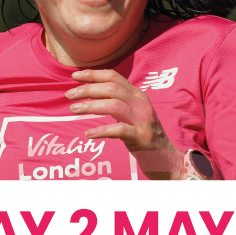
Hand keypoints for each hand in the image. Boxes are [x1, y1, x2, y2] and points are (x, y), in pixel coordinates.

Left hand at [66, 69, 184, 179]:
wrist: (167, 160)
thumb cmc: (143, 137)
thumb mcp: (131, 114)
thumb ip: (116, 103)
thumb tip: (90, 94)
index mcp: (137, 96)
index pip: (114, 77)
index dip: (93, 74)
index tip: (75, 75)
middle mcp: (141, 104)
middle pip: (112, 88)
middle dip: (88, 89)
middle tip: (69, 95)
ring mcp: (143, 120)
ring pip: (115, 106)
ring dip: (91, 106)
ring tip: (73, 110)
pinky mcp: (143, 138)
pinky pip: (120, 130)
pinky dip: (102, 130)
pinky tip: (89, 134)